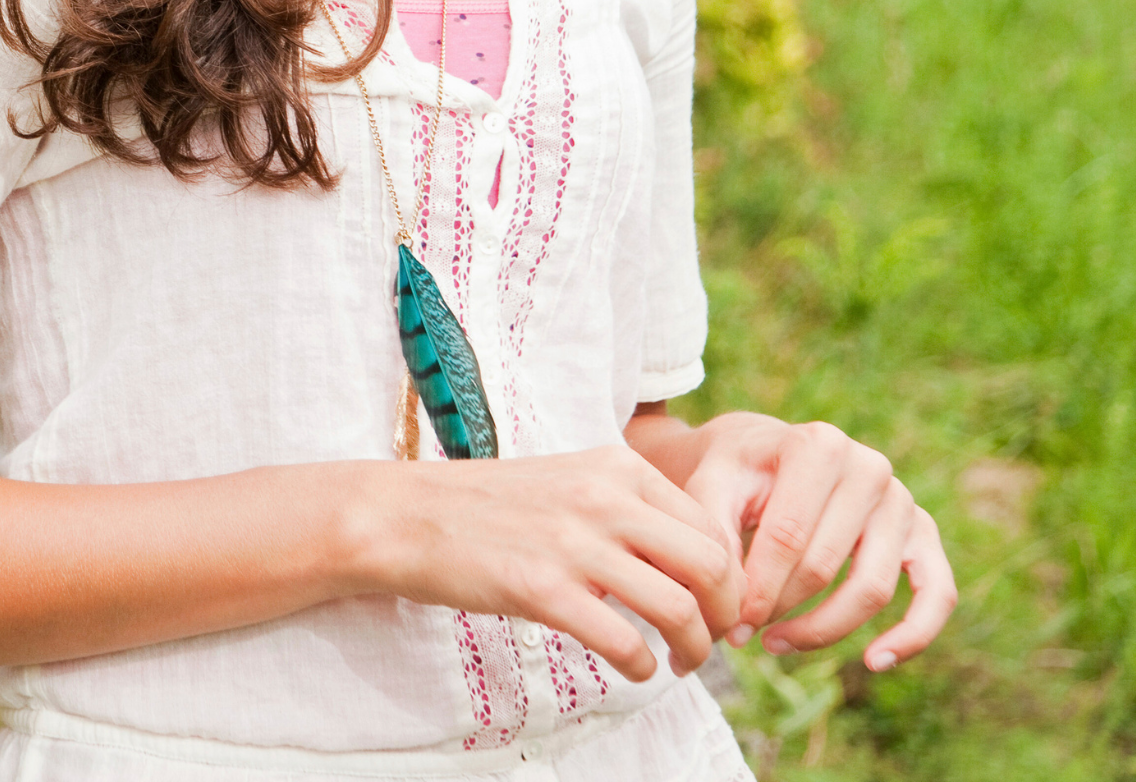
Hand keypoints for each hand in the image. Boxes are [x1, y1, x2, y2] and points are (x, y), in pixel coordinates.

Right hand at [355, 446, 744, 682]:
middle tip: (713, 638)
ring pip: (679, 607)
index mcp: (617, 467)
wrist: (406, 515)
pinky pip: (625, 640)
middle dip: (725, 614)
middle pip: (710, 565)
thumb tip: (691, 561)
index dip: (729, 575)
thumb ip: (628, 507)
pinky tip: (637, 669)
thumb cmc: (489, 506)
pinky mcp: (542, 588)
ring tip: (682, 663)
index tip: (718, 604)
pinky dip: (644, 666)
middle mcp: (603, 498)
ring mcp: (573, 543)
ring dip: (694, 648)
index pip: (710, 526)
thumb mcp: (569, 480)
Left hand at [675, 413, 955, 671]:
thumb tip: (734, 606)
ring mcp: (902, 500)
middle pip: (825, 566)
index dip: (757, 588)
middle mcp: (870, 467)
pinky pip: (937, 592)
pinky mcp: (923, 532)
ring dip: (823, 630)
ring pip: (873, 589)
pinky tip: (875, 661)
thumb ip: (716, 535)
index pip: (788, 536)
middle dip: (779, 608)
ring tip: (775, 643)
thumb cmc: (734, 472)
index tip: (729, 623)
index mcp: (818, 446)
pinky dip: (913, 634)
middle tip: (741, 632)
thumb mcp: (709, 485)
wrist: (762, 452)